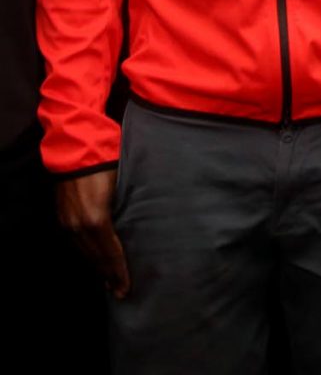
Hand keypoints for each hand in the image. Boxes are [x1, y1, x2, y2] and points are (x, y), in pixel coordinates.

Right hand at [56, 170, 129, 298]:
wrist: (79, 147)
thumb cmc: (108, 164)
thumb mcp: (123, 187)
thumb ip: (127, 210)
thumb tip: (139, 227)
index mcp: (97, 220)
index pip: (110, 253)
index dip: (118, 272)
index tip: (126, 288)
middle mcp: (79, 226)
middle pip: (96, 257)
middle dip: (108, 275)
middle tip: (120, 291)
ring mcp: (68, 222)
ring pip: (84, 252)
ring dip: (97, 266)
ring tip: (108, 280)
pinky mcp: (63, 217)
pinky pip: (76, 242)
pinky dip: (86, 254)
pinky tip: (93, 259)